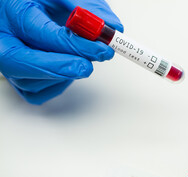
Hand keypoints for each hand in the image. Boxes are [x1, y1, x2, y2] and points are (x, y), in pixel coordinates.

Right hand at [0, 0, 122, 104]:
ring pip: (30, 82)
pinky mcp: (17, 78)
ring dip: (63, 76)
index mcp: (12, 10)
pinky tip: (68, 70)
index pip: (39, 33)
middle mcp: (3, 38)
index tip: (99, 49)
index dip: (73, 45)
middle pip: (20, 62)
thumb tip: (114, 27)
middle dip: (59, 68)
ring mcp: (6, 61)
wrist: (26, 7)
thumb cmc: (43, 2)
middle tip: (87, 67)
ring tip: (81, 61)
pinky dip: (57, 85)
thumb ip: (88, 8)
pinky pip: (35, 93)